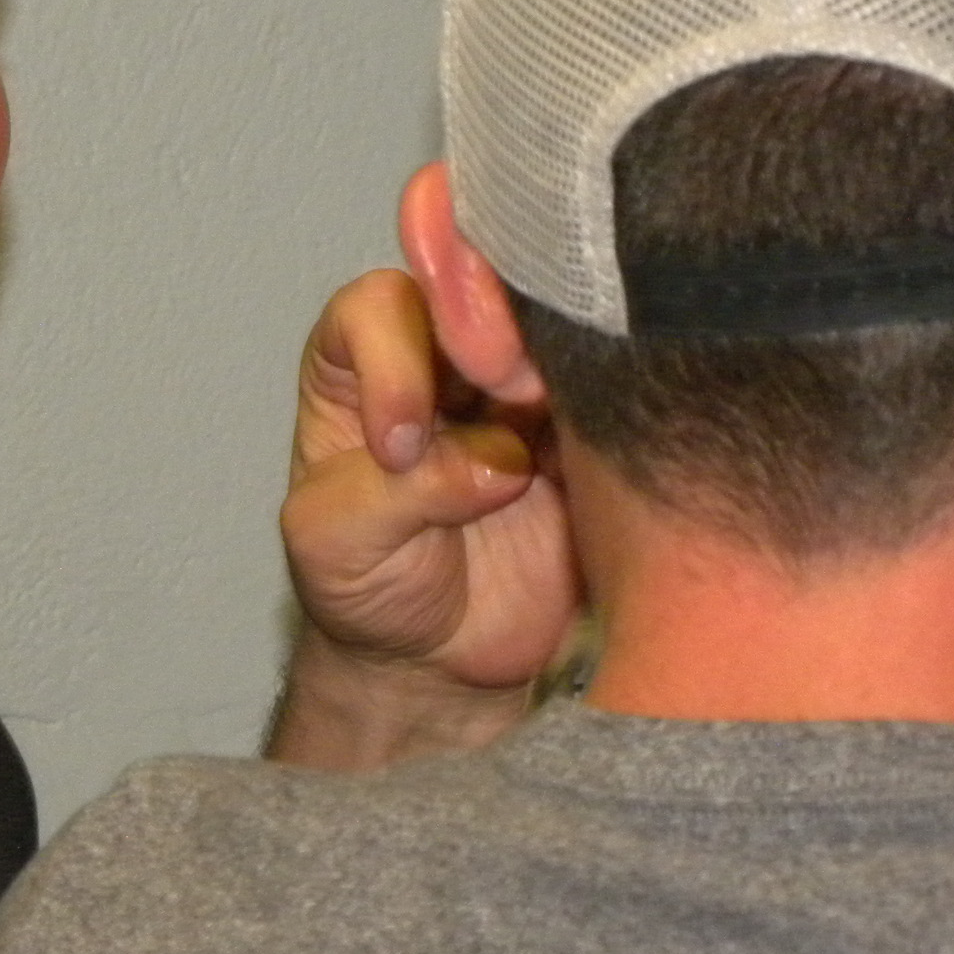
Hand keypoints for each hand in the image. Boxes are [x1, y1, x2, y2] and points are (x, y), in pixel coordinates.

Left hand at [269, 269, 572, 769]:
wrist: (438, 662)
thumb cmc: (365, 586)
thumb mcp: (336, 544)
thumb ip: (397, 493)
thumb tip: (501, 464)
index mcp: (360, 361)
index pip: (380, 306)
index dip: (395, 357)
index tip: (400, 446)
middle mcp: (446, 357)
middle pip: (482, 291)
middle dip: (498, 333)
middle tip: (511, 399)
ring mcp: (525, 392)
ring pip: (558, 335)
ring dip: (565, 372)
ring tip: (549, 441)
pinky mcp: (588, 439)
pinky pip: (617, 401)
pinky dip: (618, 418)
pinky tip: (608, 456)